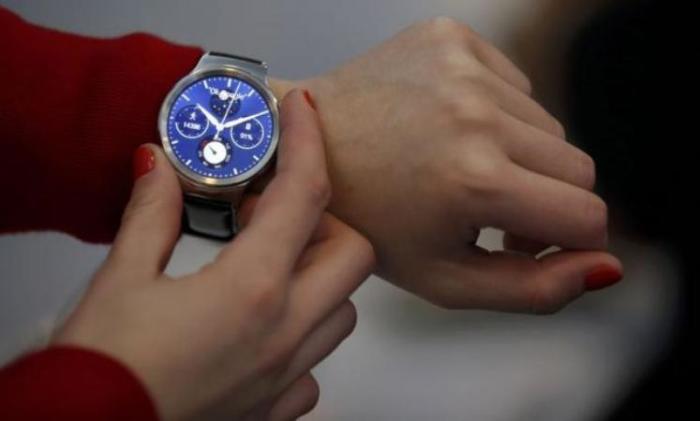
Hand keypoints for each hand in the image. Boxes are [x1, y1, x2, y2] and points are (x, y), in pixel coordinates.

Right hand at [53, 90, 374, 419]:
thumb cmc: (102, 374)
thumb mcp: (122, 278)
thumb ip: (152, 215)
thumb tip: (159, 170)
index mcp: (250, 290)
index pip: (303, 194)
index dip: (307, 141)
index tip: (302, 112)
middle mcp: (282, 334)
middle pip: (353, 254)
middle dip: (325, 220)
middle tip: (275, 210)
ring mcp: (284, 374)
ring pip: (343, 311)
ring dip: (319, 276)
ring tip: (269, 264)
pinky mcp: (273, 407)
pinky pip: (315, 365)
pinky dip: (302, 336)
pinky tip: (262, 326)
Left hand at [270, 18, 621, 312]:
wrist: (305, 147)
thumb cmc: (366, 218)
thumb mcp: (443, 279)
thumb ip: (533, 289)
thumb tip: (605, 268)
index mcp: (474, 181)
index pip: (587, 216)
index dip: (572, 241)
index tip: (536, 242)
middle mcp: (475, 115)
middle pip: (578, 168)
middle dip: (547, 200)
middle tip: (494, 213)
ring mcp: (463, 67)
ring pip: (549, 126)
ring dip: (520, 157)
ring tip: (464, 171)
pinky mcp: (451, 38)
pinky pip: (515, 86)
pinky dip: (496, 115)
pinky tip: (450, 131)